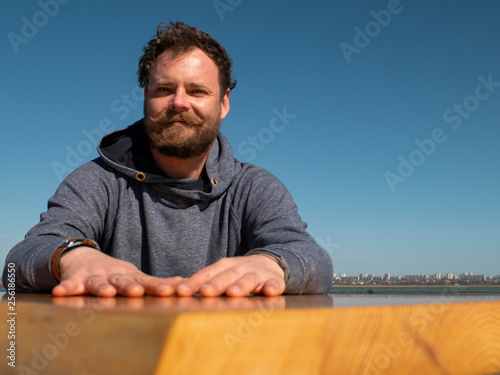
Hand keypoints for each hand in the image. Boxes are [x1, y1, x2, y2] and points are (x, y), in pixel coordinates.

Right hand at [51, 247, 182, 296]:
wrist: (81, 257)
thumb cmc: (114, 273)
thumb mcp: (135, 276)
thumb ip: (156, 283)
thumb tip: (184, 283)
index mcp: (130, 276)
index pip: (147, 282)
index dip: (157, 286)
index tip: (170, 291)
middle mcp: (113, 275)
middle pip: (123, 281)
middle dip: (130, 286)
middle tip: (137, 291)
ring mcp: (94, 277)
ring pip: (98, 283)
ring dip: (102, 287)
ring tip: (106, 292)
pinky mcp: (75, 280)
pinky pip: (70, 285)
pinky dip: (66, 288)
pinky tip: (61, 292)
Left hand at [176, 255, 285, 296]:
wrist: (270, 264)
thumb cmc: (239, 274)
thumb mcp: (221, 274)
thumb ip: (203, 282)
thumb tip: (178, 292)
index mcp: (224, 266)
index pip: (206, 274)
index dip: (194, 282)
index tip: (181, 291)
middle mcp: (239, 268)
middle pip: (226, 276)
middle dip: (216, 284)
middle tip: (205, 292)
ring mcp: (257, 273)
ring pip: (248, 279)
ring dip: (241, 285)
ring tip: (233, 293)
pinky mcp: (274, 280)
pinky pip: (274, 284)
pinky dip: (272, 287)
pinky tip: (269, 292)